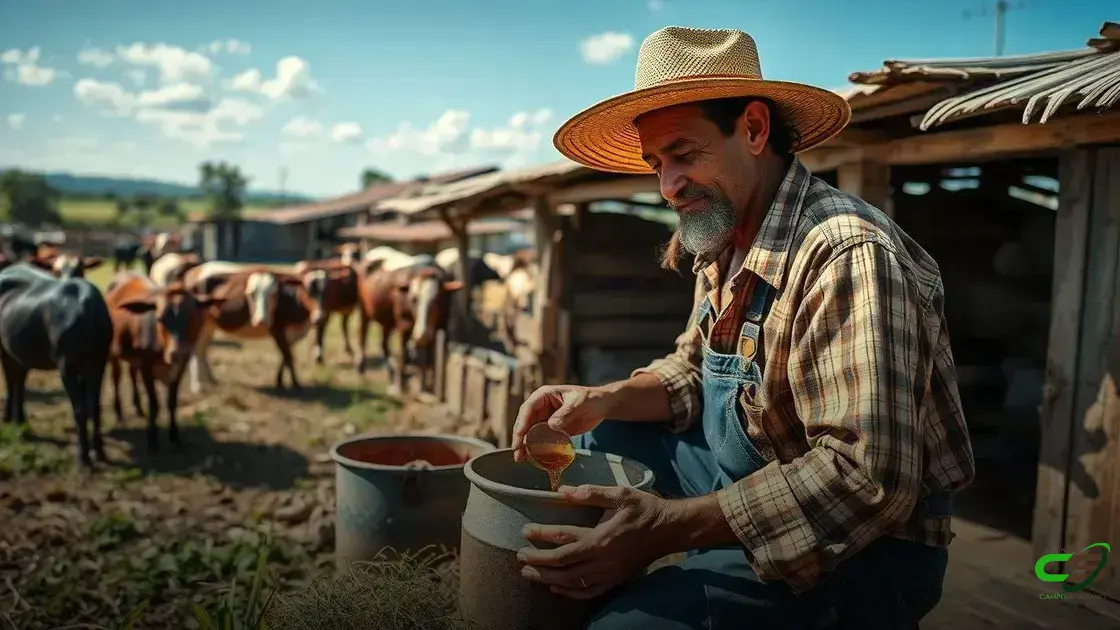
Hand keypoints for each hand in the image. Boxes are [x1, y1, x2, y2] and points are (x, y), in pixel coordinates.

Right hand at [511, 385, 612, 462]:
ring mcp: (545, 419)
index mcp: (544, 395)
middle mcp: (541, 407)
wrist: (602, 406)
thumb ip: (565, 413)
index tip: (520, 435)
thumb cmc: (590, 398)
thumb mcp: (579, 403)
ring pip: (530, 432)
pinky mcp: (552, 430)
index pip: (528, 408)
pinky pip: (541, 439)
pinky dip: (536, 448)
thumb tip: (551, 425)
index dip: (522, 422)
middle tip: (517, 451)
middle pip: (525, 422)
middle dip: (519, 436)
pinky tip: (532, 458)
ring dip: (525, 444)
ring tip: (520, 458)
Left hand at [518, 484, 669, 599]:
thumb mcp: (621, 494)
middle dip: (538, 564)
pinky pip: (590, 591)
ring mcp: (610, 573)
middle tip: (519, 558)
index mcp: (602, 538)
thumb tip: (564, 491)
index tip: (524, 532)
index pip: (563, 542)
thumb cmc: (645, 508)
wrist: (670, 529)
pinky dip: (571, 592)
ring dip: (548, 580)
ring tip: (529, 575)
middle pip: (563, 567)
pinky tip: (558, 588)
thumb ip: (592, 493)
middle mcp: (603, 560)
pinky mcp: (616, 579)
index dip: (541, 538)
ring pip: (573, 582)